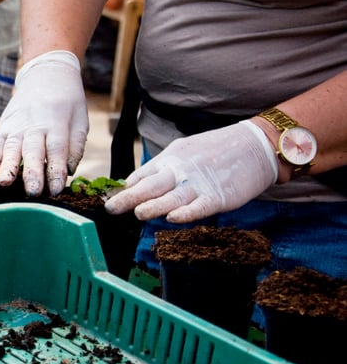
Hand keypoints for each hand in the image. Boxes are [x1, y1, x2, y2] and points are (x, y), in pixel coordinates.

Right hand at [0, 50, 88, 195]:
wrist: (45, 74)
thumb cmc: (67, 101)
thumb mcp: (80, 119)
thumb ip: (76, 145)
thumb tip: (68, 171)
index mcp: (58, 123)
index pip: (57, 149)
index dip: (56, 170)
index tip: (57, 189)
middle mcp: (35, 124)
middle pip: (33, 151)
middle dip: (32, 172)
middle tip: (33, 192)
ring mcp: (17, 124)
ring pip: (12, 147)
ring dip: (8, 166)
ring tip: (5, 182)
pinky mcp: (4, 124)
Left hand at [104, 120, 278, 222]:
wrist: (255, 145)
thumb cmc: (215, 151)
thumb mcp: (183, 152)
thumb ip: (160, 168)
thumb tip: (133, 184)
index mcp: (170, 158)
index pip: (142, 175)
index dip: (125, 189)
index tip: (108, 199)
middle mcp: (181, 170)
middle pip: (151, 186)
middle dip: (129, 198)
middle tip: (111, 208)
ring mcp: (200, 183)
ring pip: (172, 197)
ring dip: (154, 206)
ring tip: (137, 213)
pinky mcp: (219, 196)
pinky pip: (200, 207)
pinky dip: (187, 213)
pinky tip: (173, 218)